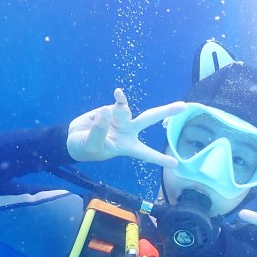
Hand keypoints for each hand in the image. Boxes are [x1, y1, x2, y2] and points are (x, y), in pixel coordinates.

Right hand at [67, 88, 183, 167]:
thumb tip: (107, 111)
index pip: (146, 154)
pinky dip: (120, 97)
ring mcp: (120, 119)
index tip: (176, 164)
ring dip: (120, 108)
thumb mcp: (91, 145)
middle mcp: (128, 131)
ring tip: (101, 114)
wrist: (72, 137)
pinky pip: (118, 101)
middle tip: (184, 106)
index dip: (160, 159)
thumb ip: (99, 131)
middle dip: (166, 112)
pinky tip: (118, 92)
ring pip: (127, 110)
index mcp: (127, 146)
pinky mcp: (111, 109)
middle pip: (150, 119)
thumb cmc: (85, 148)